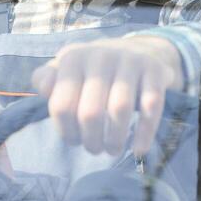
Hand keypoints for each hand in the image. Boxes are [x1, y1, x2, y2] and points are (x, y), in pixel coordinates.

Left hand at [31, 36, 182, 157]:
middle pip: (90, 112)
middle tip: (94, 148)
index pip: (61, 106)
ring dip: (114, 139)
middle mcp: (101, 55)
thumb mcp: (66, 70)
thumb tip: (44, 90)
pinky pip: (150, 107)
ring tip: (112, 149)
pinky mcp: (156, 71)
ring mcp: (130, 61)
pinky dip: (144, 133)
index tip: (74, 140)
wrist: (140, 50)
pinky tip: (138, 150)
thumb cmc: (94, 71)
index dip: (66, 131)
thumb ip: (46, 80)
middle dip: (91, 140)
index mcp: (73, 58)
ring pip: (120, 110)